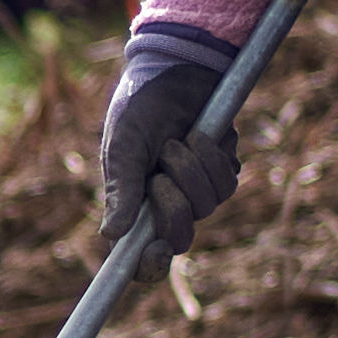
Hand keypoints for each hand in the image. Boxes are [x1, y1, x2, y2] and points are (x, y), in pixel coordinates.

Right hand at [93, 26, 242, 264]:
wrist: (175, 70)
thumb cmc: (140, 107)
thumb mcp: (124, 146)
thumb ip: (121, 189)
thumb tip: (110, 236)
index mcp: (135, 205)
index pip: (142, 255)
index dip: (148, 268)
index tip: (153, 254)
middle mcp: (167, 203)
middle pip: (180, 237)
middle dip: (174, 207)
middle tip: (160, 176)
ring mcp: (198, 189)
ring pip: (207, 206)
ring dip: (192, 171)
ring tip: (177, 142)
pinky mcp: (223, 170)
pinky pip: (227, 180)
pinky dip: (213, 156)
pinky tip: (199, 134)